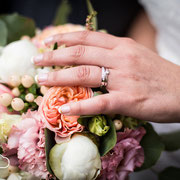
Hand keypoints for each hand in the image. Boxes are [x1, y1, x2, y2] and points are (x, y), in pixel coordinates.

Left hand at [33, 31, 179, 122]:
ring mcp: (124, 79)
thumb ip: (115, 55)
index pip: (88, 38)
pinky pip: (99, 102)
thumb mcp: (136, 56)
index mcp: (122, 46)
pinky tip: (64, 109)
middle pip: (80, 54)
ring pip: (85, 74)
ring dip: (60, 77)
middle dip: (54, 57)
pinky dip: (80, 106)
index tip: (48, 41)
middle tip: (37, 61)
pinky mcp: (129, 100)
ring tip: (42, 80)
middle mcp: (121, 59)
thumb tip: (94, 56)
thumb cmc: (159, 75)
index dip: (65, 38)